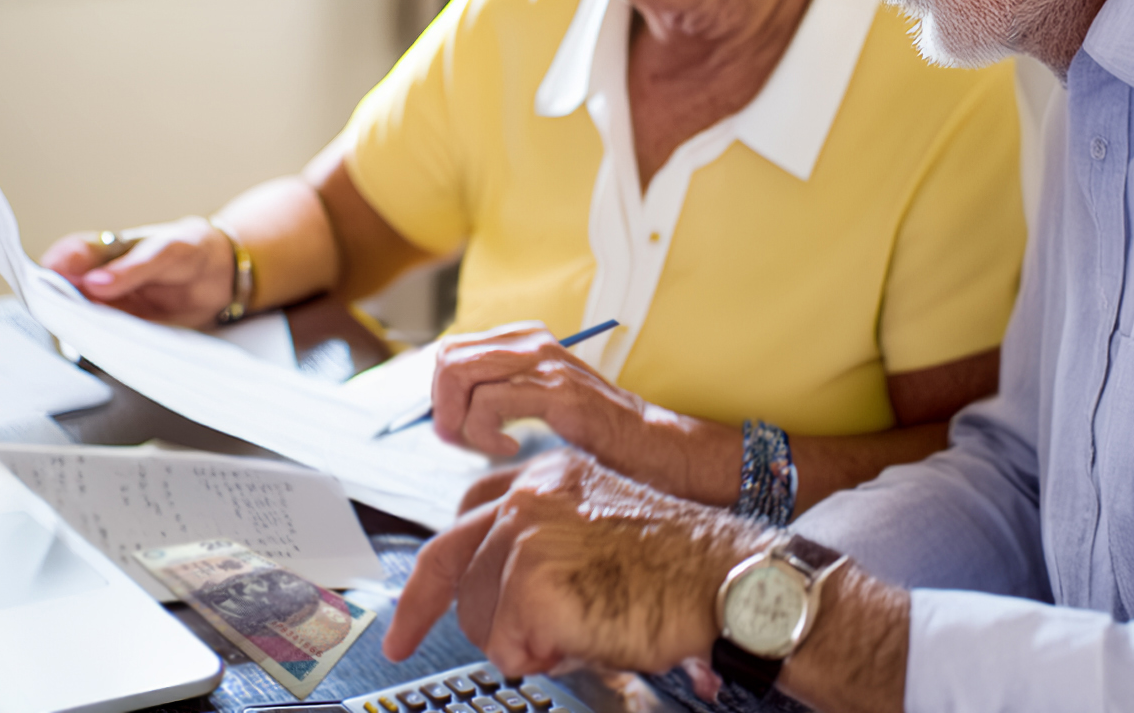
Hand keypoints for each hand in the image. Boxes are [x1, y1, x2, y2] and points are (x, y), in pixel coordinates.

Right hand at [39, 217, 232, 326]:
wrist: (219, 274)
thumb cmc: (189, 250)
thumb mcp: (167, 253)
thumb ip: (132, 269)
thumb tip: (93, 283)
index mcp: (103, 251)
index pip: (69, 257)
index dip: (54, 267)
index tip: (48, 281)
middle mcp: (97, 279)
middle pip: (65, 292)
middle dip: (56, 304)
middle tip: (58, 315)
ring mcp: (108, 306)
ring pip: (81, 318)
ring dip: (77, 327)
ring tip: (80, 335)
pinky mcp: (123, 328)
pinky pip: (105, 337)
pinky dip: (100, 342)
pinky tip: (101, 347)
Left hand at [382, 450, 767, 676]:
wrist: (726, 580)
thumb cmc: (680, 569)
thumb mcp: (598, 537)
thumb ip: (544, 551)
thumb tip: (496, 605)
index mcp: (547, 477)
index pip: (463, 521)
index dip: (433, 577)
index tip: (407, 619)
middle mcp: (530, 492)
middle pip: (450, 566)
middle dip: (448, 618)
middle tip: (441, 647)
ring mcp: (528, 530)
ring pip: (477, 613)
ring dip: (519, 642)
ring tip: (576, 633)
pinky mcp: (533, 574)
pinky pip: (508, 642)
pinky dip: (542, 656)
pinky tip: (585, 638)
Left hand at [432, 322, 653, 459]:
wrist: (640, 440)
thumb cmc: (587, 427)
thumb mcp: (536, 395)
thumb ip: (497, 388)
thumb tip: (443, 403)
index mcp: (525, 338)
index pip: (452, 349)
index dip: (442, 392)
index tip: (457, 425)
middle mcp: (532, 340)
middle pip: (449, 358)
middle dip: (444, 406)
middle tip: (461, 439)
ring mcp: (543, 362)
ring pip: (461, 376)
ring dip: (461, 421)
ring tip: (486, 445)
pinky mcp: (552, 389)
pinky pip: (487, 404)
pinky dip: (485, 435)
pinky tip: (509, 447)